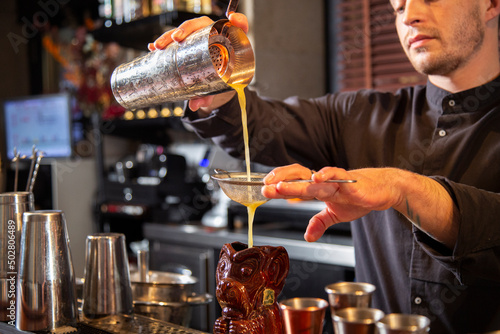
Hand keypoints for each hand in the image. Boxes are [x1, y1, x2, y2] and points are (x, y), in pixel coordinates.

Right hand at [148, 13, 248, 112]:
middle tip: (176, 38)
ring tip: (159, 46)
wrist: (215, 81)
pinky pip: (175, 38)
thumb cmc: (221, 80)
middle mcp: (215, 34)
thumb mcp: (217, 89)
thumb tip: (196, 105)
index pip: (239, 25)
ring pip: (186, 30)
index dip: (238, 20)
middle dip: (187, 28)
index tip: (233, 19)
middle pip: (202, 24)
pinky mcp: (188, 42)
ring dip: (169, 35)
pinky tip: (153, 47)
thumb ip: (209, 96)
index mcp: (230, 41)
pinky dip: (164, 41)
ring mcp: (200, 36)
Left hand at [262, 164, 401, 241]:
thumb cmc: (358, 197)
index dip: (279, 187)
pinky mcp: (350, 181)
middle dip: (280, 183)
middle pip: (298, 179)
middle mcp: (323, 182)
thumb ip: (319, 223)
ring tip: (279, 186)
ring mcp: (335, 180)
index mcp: (318, 188)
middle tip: (264, 187)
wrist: (382, 190)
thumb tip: (308, 237)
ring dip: (295, 183)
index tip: (264, 191)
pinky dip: (326, 175)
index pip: (294, 185)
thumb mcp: (335, 214)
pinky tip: (315, 177)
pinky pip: (337, 175)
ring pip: (312, 180)